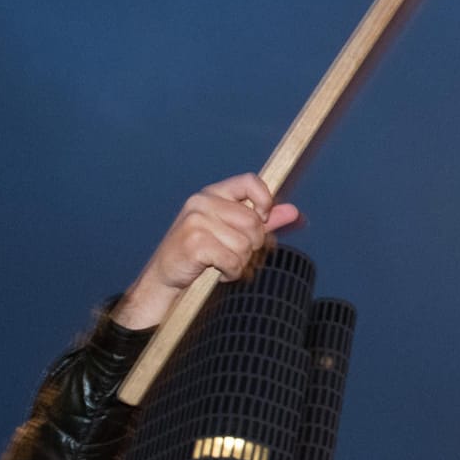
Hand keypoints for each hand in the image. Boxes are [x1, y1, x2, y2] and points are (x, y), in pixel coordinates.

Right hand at [112, 174, 300, 330]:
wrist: (165, 277)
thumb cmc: (200, 253)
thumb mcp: (232, 232)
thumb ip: (263, 220)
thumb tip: (294, 211)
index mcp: (213, 193)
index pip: (250, 181)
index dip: (265, 200)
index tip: (264, 219)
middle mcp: (202, 202)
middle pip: (253, 221)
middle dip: (254, 245)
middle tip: (238, 254)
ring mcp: (196, 221)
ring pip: (245, 244)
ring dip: (241, 262)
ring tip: (226, 264)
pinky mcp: (194, 243)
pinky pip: (233, 260)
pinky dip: (232, 272)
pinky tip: (220, 273)